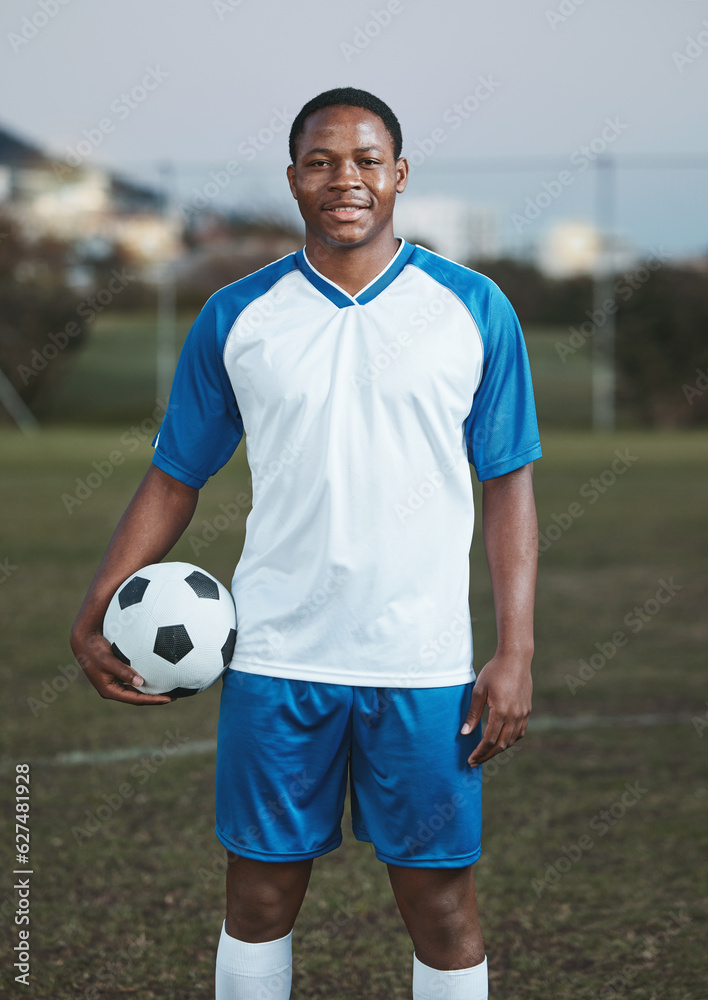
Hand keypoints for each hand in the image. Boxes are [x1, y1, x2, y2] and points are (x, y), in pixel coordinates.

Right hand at [70, 626, 172, 705]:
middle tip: (174, 696)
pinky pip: (134, 679)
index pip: (136, 699)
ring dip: (151, 690)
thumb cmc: (95, 650)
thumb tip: (141, 683)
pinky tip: (157, 674)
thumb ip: (123, 671)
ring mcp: (115, 681)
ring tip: (168, 688)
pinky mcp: (117, 673)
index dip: (154, 700)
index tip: (169, 698)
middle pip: (138, 697)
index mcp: (110, 690)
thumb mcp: (108, 661)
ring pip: (137, 690)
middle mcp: (113, 688)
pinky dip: (146, 679)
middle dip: (156, 697)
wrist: (83, 640)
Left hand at [460, 651, 531, 766]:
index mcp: (501, 712)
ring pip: (511, 740)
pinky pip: (519, 732)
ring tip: (485, 753)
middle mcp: (515, 716)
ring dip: (498, 750)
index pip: (489, 741)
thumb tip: (465, 733)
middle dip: (487, 755)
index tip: (470, 760)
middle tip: (475, 762)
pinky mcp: (527, 710)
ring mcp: (523, 714)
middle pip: (501, 745)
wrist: (515, 659)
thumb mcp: (479, 690)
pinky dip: (510, 740)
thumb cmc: (494, 671)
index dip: (479, 753)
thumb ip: (473, 713)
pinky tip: (501, 741)